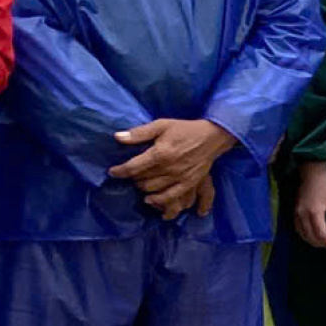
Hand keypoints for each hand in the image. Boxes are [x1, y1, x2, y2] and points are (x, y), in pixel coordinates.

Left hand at [110, 119, 236, 217]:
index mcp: (160, 153)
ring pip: (153, 190)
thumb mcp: (162, 125)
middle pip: (142, 180)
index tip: (112, 172)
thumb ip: (139, 133)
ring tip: (140, 183)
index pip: (133, 167)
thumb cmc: (185, 129)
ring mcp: (180, 177)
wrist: (213, 136)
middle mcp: (169, 168)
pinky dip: (159, 200)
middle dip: (132, 178)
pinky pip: (171, 197)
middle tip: (131, 174)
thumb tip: (117, 137)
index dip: (119, 171)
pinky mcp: (189, 183)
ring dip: (143, 188)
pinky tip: (150, 199)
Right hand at [295, 160, 325, 248]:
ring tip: (325, 243)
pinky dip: (305, 235)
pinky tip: (313, 236)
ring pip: (303, 235)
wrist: (312, 172)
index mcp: (314, 212)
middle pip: (311, 237)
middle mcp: (303, 214)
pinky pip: (298, 229)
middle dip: (322, 244)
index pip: (321, 234)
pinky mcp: (294, 212)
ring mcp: (297, 213)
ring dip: (313, 242)